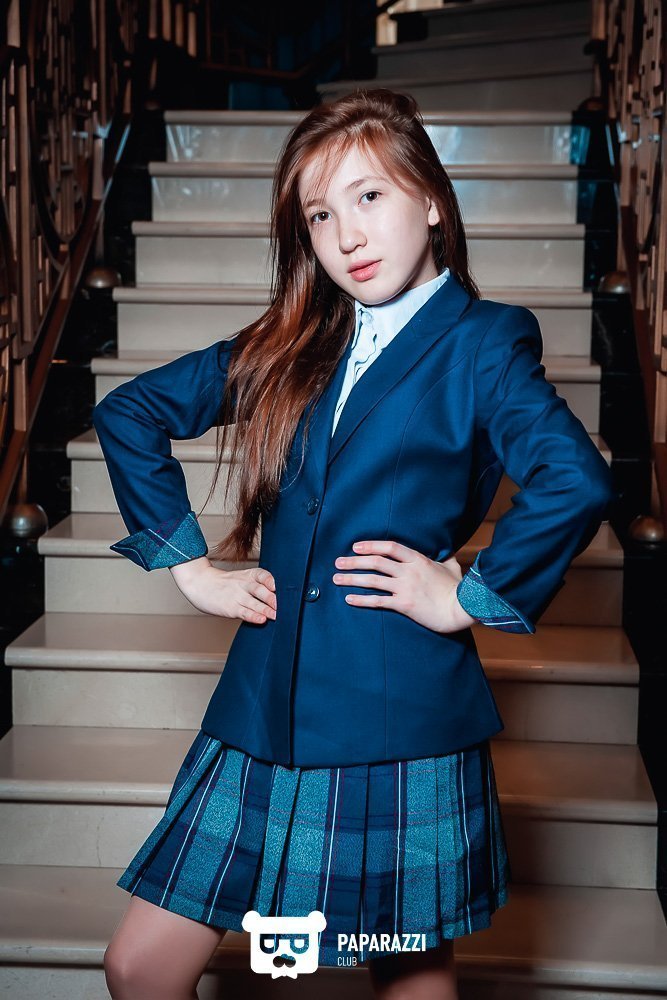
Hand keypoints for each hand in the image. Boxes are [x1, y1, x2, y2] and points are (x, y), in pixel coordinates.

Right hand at [169, 556, 276, 622]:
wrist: (200, 583)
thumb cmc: (225, 583)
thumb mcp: (242, 577)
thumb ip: (258, 585)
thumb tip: (279, 598)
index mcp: (248, 575)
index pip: (262, 575)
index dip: (270, 580)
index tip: (278, 586)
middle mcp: (243, 584)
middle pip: (260, 590)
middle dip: (272, 598)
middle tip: (284, 605)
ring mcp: (236, 596)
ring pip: (254, 603)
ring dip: (266, 610)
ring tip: (277, 616)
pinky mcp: (230, 608)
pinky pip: (243, 612)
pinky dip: (253, 616)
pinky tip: (261, 620)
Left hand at [333, 539, 476, 633]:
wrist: (463, 608)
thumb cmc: (458, 589)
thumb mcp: (451, 567)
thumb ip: (444, 558)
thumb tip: (444, 551)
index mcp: (418, 560)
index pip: (390, 547)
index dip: (371, 545)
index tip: (355, 546)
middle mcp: (409, 571)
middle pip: (375, 562)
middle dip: (354, 561)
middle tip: (338, 562)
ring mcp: (406, 588)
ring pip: (373, 580)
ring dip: (352, 579)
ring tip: (336, 579)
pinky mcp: (404, 604)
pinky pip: (378, 601)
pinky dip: (361, 600)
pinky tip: (348, 599)